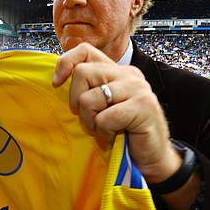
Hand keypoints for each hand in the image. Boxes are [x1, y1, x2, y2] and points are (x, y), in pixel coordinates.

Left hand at [52, 43, 179, 183]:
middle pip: (82, 73)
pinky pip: (105, 118)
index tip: (57, 84)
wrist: (152, 158)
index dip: (66, 62)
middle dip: (77, 102)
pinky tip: (115, 137)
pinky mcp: (143, 106)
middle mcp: (129, 74)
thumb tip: (57, 80)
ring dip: (92, 121)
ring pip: (90, 98)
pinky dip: (104, 133)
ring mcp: (137, 88)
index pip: (85, 51)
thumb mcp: (101, 107)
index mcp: (117, 71)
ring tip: (106, 130)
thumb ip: (88, 90)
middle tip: (91, 120)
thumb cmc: (122, 134)